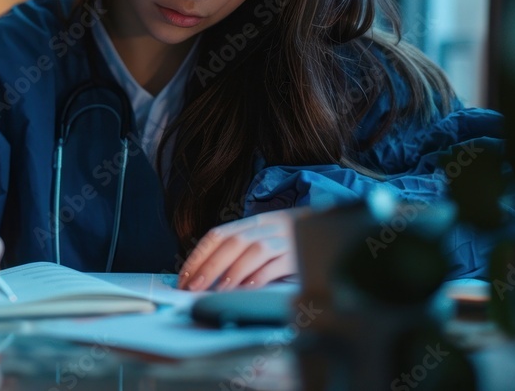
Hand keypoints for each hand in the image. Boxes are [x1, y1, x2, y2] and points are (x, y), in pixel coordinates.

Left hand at [177, 208, 305, 290]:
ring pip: (253, 250)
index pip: (217, 235)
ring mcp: (284, 239)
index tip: (184, 278)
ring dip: (232, 271)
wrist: (331, 232)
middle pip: (232, 242)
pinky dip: (259, 277)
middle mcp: (266, 227)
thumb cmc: (290, 244)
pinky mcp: (299, 254)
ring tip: (218, 291)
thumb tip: (205, 278)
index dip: (198, 255)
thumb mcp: (263, 241)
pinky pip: (276, 264)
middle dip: (209, 266)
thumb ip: (240, 253)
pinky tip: (247, 289)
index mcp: (252, 223)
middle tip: (194, 287)